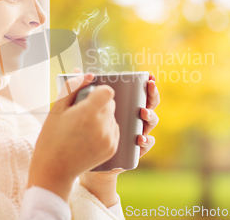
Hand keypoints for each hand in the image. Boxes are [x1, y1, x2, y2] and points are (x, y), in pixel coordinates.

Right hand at [28, 72, 119, 201]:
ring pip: (113, 117)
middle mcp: (102, 126)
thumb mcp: (57, 109)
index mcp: (87, 113)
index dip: (98, 92)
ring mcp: (108, 138)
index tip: (87, 98)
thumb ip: (72, 88)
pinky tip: (89, 138)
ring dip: (103, 118)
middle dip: (99, 105)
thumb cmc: (52, 137)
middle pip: (111, 104)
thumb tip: (88, 75)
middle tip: (82, 115)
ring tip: (84, 129)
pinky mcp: (112, 148)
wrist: (54, 169)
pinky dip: (105, 130)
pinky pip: (114, 130)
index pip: (108, 92)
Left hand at [79, 73, 159, 206]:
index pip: (141, 93)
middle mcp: (134, 119)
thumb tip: (78, 69)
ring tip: (142, 112)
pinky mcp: (135, 150)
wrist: (85, 160)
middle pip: (150, 104)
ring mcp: (137, 133)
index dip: (147, 84)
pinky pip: (146, 145)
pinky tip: (139, 138)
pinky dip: (146, 141)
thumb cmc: (84, 130)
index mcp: (126, 106)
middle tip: (150, 86)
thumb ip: (81, 89)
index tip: (148, 76)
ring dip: (150, 116)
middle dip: (152, 94)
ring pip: (150, 123)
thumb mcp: (82, 108)